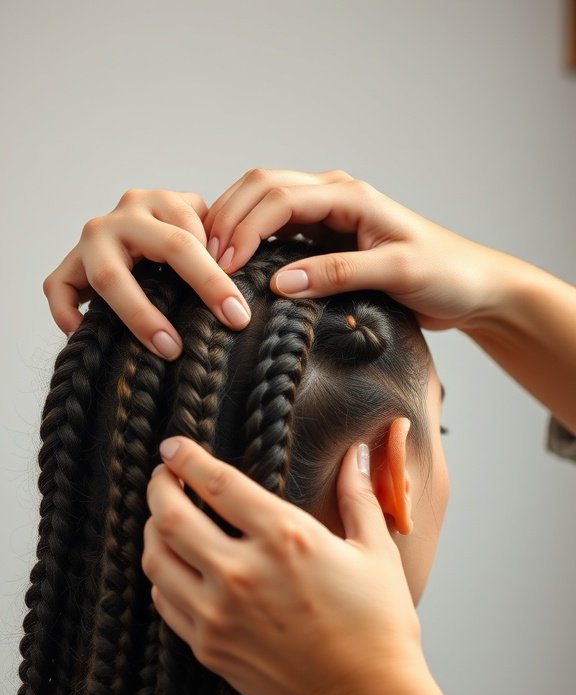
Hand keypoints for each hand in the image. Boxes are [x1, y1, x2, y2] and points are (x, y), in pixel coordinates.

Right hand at [42, 189, 251, 358]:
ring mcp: (90, 240)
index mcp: (159, 203)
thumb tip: (248, 293)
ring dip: (140, 314)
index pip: (195, 234)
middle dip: (201, 287)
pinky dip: (67, 314)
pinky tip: (87, 337)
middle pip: (165, 247)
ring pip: (109, 275)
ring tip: (169, 348)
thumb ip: (220, 247)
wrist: (129, 244)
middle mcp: (123, 216)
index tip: (240, 315)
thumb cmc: (176, 248)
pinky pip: (58, 288)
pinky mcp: (66, 266)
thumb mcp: (200, 233)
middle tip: (227, 324)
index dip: (219, 275)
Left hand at [142, 437, 426, 694]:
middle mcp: (242, 572)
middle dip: (158, 486)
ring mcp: (219, 614)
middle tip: (162, 475)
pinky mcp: (209, 647)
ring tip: (163, 518)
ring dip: (152, 530)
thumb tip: (355, 453)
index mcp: (286, 539)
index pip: (216, 483)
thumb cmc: (379, 628)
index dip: (187, 458)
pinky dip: (162, 575)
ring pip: (157, 558)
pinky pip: (165, 600)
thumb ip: (357, 497)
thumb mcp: (376, 552)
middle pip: (170, 516)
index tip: (174, 445)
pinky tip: (175, 566)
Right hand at [205, 167, 512, 331]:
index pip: (280, 199)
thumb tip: (280, 282)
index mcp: (350, 195)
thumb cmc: (444, 274)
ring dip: (235, 224)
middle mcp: (335, 195)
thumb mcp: (395, 274)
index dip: (245, 227)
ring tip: (212, 260)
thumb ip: (338, 275)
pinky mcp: (328, 236)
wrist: (472, 286)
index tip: (222, 263)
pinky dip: (252, 238)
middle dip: (228, 219)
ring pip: (266, 201)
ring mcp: (330, 213)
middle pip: (263, 187)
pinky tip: (237, 262)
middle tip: (206, 260)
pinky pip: (279, 227)